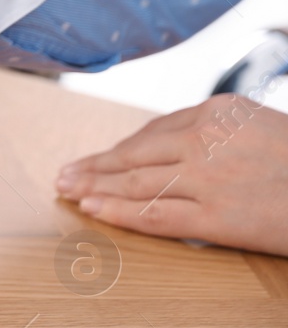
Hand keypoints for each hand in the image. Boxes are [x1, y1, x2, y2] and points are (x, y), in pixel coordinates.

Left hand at [55, 94, 287, 254]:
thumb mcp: (264, 129)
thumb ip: (222, 134)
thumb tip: (175, 150)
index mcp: (220, 111)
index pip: (154, 131)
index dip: (120, 148)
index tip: (97, 157)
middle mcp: (208, 139)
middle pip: (136, 153)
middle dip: (96, 165)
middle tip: (63, 173)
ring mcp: (209, 177)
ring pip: (136, 182)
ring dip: (95, 186)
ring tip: (67, 189)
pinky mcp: (217, 216)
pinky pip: (155, 215)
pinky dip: (118, 211)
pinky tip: (92, 209)